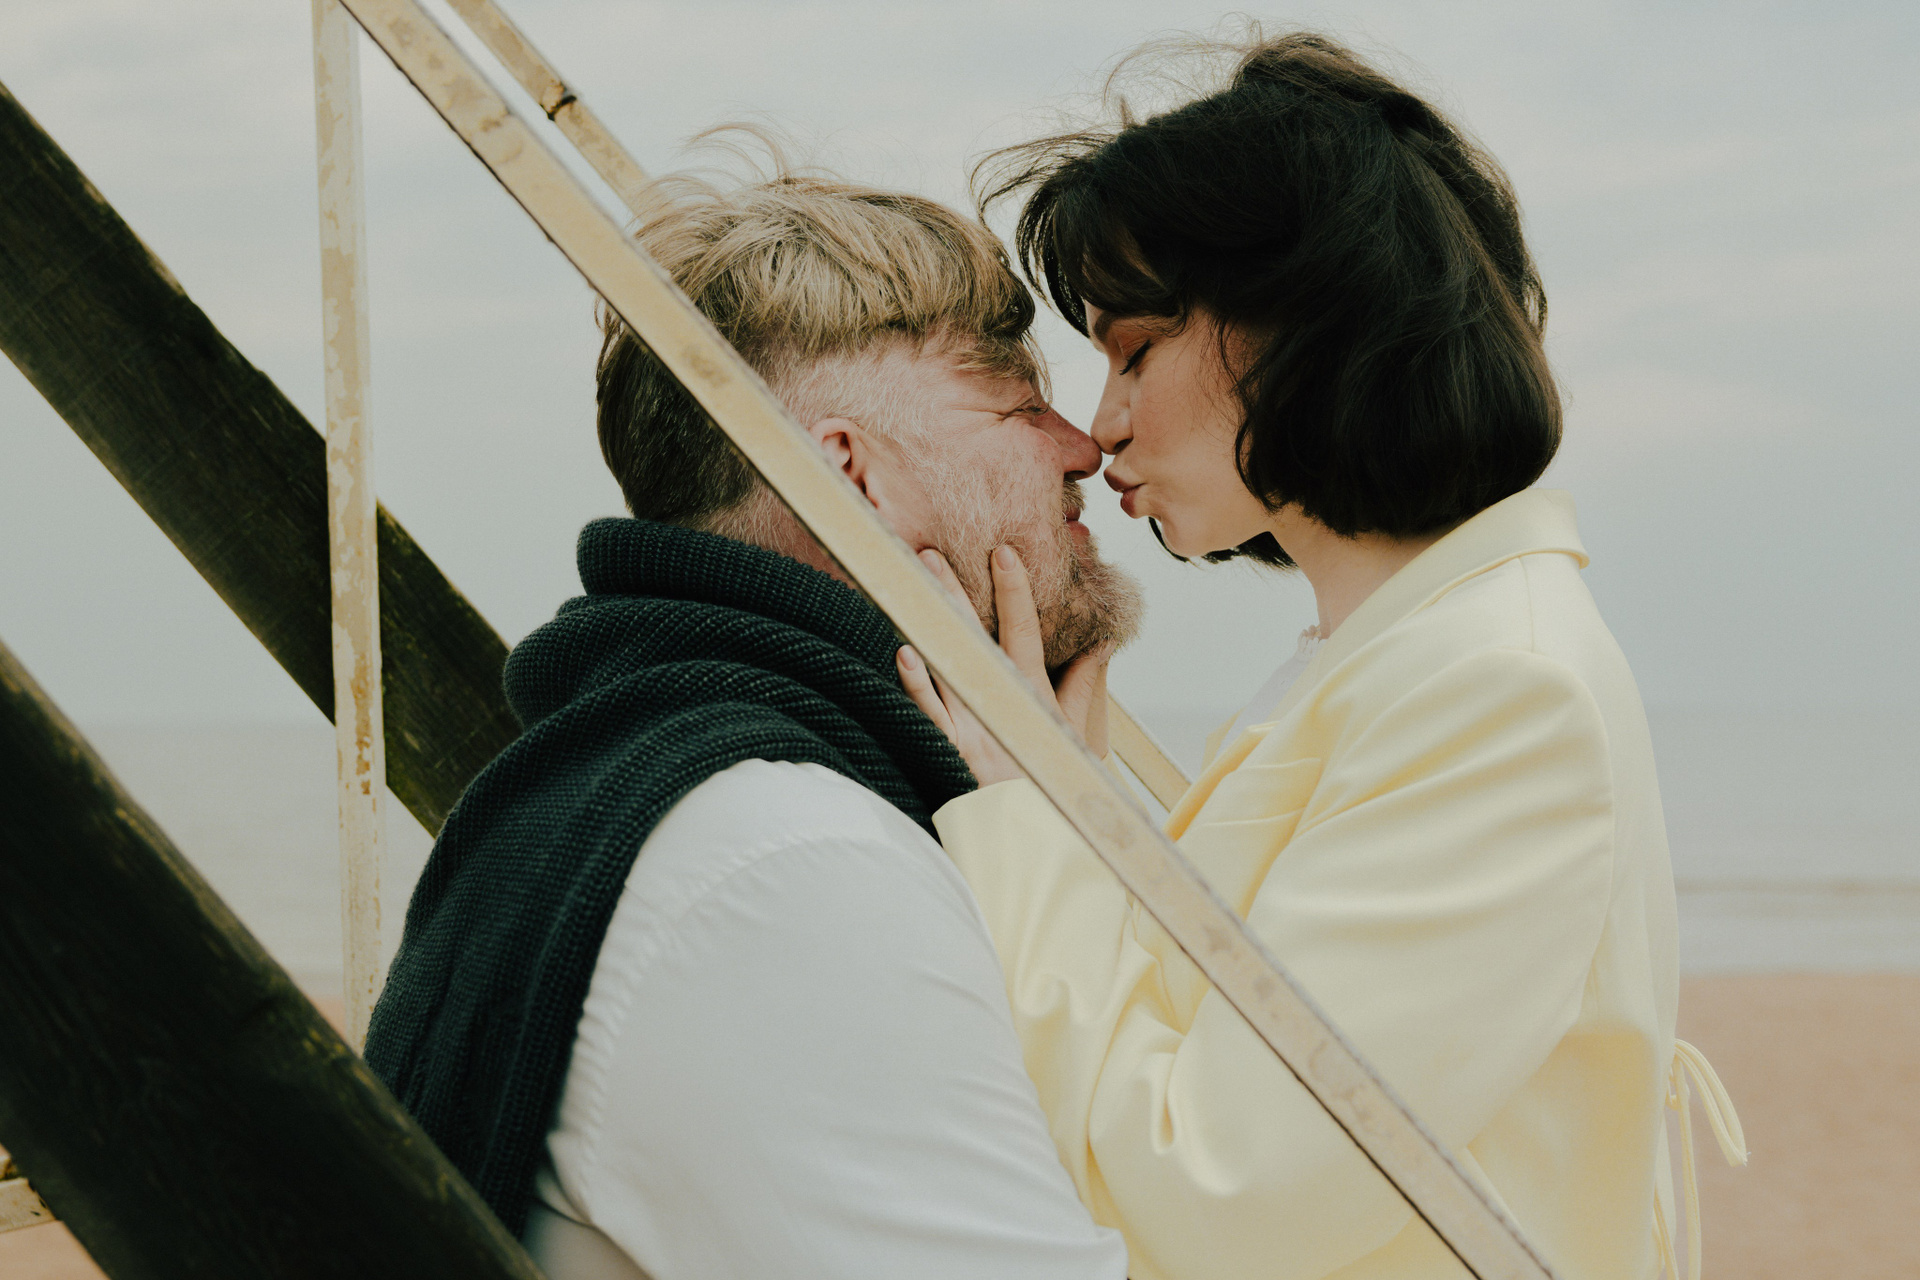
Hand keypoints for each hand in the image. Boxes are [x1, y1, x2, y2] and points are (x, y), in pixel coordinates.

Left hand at [896, 545, 1111, 786]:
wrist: (1040, 836)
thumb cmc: (1053, 781)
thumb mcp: (1075, 731)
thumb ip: (1083, 684)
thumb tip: (1102, 640)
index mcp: (1032, 692)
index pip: (1024, 631)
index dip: (1014, 591)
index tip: (1003, 552)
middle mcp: (1002, 702)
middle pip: (975, 638)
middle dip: (954, 593)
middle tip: (930, 554)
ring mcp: (974, 726)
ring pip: (947, 666)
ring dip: (929, 625)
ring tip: (908, 588)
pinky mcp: (952, 752)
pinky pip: (930, 715)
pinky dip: (916, 686)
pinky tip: (903, 654)